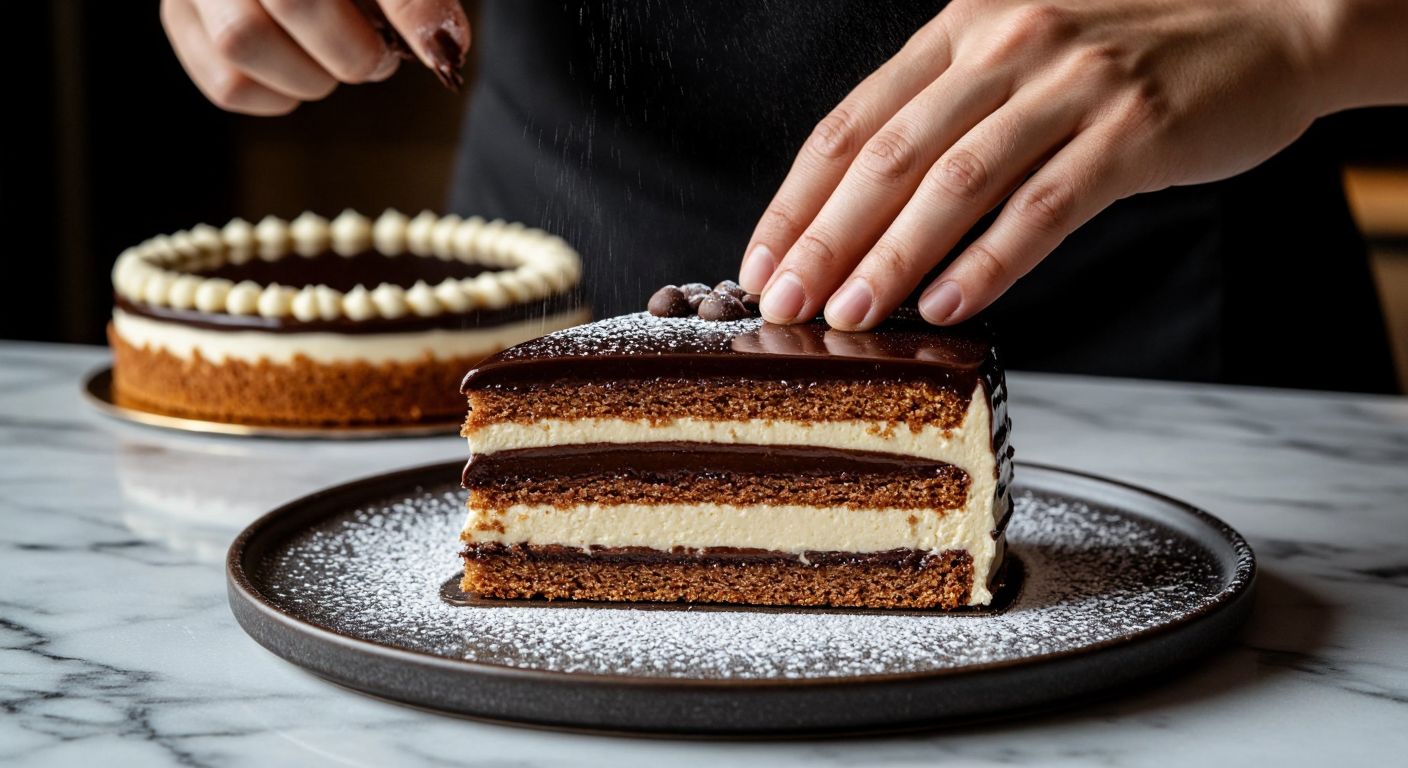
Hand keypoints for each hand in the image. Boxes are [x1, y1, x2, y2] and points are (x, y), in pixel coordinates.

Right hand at [161, 0, 469, 114]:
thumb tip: (443, 51)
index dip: (404, 13)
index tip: (438, 49)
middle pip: (286, 7)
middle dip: (351, 52)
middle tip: (378, 57)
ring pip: (240, 45)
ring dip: (310, 77)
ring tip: (337, 63)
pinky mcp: (179, 18)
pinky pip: (226, 84)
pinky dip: (278, 97)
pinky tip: (303, 72)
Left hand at [738, 0, 1360, 329]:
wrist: (1272, 21)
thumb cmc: (1130, 55)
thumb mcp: (1021, 58)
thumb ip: (948, 116)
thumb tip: (863, 216)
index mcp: (962, 31)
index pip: (851, 122)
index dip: (797, 199)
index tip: (761, 261)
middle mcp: (1006, 45)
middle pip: (888, 156)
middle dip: (824, 239)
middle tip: (781, 303)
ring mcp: (1071, 84)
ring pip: (956, 183)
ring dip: (892, 258)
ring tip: (847, 315)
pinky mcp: (1134, 129)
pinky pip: (1044, 207)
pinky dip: (990, 262)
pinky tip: (948, 306)